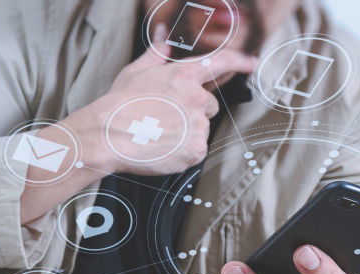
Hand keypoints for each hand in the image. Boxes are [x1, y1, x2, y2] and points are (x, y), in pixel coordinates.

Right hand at [67, 25, 256, 175]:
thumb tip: (163, 35)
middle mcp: (195, 99)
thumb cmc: (118, 104)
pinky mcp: (194, 150)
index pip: (221, 62)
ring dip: (186, 134)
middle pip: (208, 105)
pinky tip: (162, 149)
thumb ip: (156, 53)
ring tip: (159, 135)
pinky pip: (196, 151)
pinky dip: (183, 153)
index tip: (252, 63)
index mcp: (183, 76)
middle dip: (193, 112)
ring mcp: (197, 126)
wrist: (107, 136)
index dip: (239, 61)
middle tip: (166, 119)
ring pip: (200, 130)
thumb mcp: (136, 72)